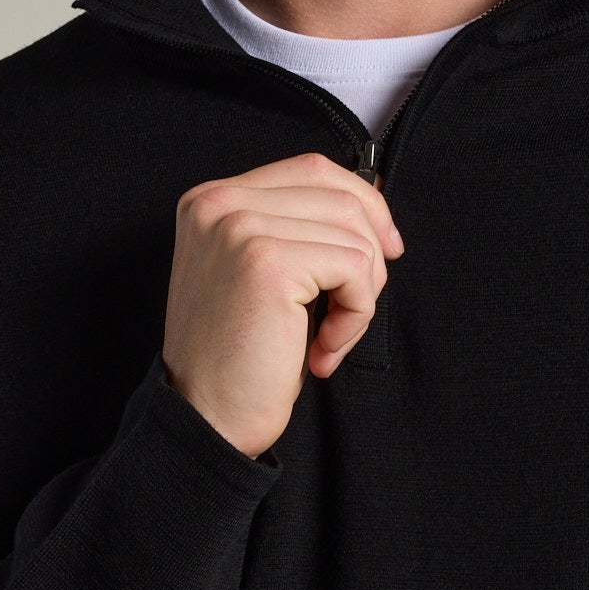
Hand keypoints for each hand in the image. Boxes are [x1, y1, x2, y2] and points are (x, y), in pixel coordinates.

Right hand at [162, 152, 404, 457]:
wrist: (203, 420)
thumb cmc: (235, 361)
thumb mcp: (256, 276)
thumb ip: (293, 232)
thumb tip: (371, 213)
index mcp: (211, 200)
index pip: (312, 169)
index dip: (364, 204)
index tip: (385, 251)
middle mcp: (219, 203)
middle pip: (341, 196)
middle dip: (368, 258)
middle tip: (349, 313)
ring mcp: (241, 227)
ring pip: (355, 234)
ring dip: (360, 295)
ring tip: (328, 338)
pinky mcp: (268, 261)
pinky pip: (355, 269)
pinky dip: (355, 317)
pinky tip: (322, 351)